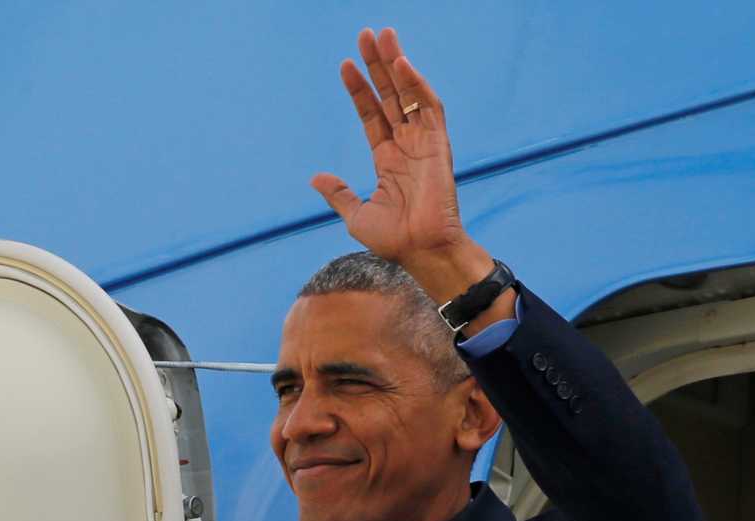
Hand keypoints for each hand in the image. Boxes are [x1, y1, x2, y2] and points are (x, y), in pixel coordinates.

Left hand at [312, 28, 502, 311]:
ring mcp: (423, 142)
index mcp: (387, 159)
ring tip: (382, 37)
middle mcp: (406, 145)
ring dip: (396, 65)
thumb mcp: (356, 215)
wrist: (420, 251)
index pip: (371, 115)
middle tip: (366, 34)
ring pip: (409, 94)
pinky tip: (402, 65)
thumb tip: (315, 178)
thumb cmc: (394, 240)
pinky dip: (417, 85)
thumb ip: (340, 193)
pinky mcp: (439, 144)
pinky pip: (429, 107)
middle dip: (378, 66)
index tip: (344, 66)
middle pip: (390, 96)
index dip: (359, 90)